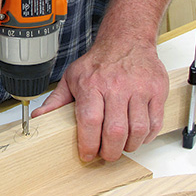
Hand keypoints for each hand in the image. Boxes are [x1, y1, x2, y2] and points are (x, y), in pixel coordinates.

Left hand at [33, 39, 168, 161]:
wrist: (127, 40)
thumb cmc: (99, 62)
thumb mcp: (72, 77)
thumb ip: (56, 101)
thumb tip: (38, 118)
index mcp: (92, 84)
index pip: (90, 121)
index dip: (89, 144)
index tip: (87, 154)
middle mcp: (116, 86)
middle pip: (115, 130)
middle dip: (110, 151)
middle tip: (106, 155)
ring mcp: (139, 89)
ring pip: (138, 130)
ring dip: (129, 145)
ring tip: (121, 145)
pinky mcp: (157, 91)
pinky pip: (155, 123)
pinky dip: (147, 136)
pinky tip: (137, 135)